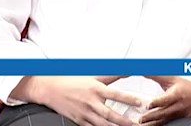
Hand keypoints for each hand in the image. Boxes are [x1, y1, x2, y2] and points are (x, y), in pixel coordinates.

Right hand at [12, 75, 141, 125]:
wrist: (49, 88)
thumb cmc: (71, 80)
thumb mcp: (92, 74)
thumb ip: (111, 74)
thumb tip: (128, 69)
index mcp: (95, 88)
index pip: (116, 94)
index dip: (129, 98)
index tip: (140, 102)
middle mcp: (91, 102)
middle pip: (111, 114)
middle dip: (125, 121)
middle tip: (137, 124)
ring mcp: (84, 113)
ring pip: (103, 124)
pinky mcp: (79, 120)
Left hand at [138, 76, 190, 125]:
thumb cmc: (186, 86)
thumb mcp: (172, 79)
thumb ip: (157, 76)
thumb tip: (143, 70)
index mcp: (177, 94)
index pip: (166, 99)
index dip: (157, 102)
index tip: (149, 104)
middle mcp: (177, 106)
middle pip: (163, 113)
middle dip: (151, 117)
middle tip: (141, 119)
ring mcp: (177, 115)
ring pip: (163, 121)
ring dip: (151, 124)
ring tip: (141, 124)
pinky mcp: (176, 120)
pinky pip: (165, 125)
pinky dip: (155, 125)